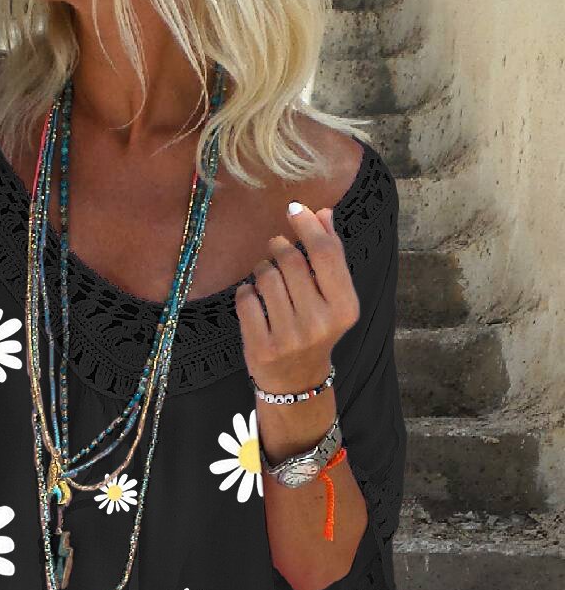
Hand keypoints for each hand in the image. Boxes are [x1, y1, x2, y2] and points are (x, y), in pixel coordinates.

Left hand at [234, 202, 360, 395]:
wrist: (296, 381)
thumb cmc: (315, 329)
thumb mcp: (332, 297)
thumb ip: (330, 256)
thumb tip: (323, 212)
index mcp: (345, 307)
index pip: (325, 252)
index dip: (307, 224)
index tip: (294, 208)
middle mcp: (320, 322)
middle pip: (292, 260)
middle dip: (280, 248)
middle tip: (276, 250)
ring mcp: (291, 337)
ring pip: (266, 277)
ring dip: (261, 269)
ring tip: (265, 277)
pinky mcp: (263, 347)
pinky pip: (246, 300)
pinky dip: (245, 292)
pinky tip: (252, 297)